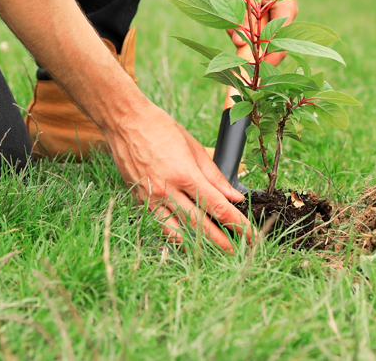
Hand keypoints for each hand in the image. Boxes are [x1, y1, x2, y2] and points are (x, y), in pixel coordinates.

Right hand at [104, 99, 250, 251]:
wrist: (124, 122)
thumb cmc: (159, 127)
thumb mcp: (192, 146)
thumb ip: (214, 175)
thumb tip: (233, 196)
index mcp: (184, 174)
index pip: (218, 207)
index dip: (238, 224)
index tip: (250, 234)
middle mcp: (166, 190)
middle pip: (200, 226)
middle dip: (222, 241)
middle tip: (238, 251)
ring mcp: (151, 198)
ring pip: (178, 233)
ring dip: (198, 246)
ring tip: (215, 252)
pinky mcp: (139, 200)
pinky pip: (160, 226)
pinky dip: (176, 237)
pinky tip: (188, 241)